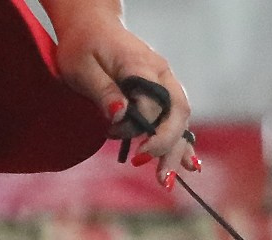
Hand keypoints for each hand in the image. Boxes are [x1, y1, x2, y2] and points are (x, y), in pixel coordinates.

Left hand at [52, 17, 197, 183]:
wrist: (92, 26)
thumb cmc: (83, 46)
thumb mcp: (82, 67)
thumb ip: (103, 90)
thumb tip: (122, 115)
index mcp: (141, 64)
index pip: (151, 104)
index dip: (136, 126)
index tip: (113, 134)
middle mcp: (161, 73)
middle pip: (177, 113)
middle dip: (168, 146)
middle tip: (156, 176)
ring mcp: (165, 82)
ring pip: (181, 120)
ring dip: (176, 151)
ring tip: (166, 180)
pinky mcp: (163, 93)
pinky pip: (178, 119)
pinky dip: (181, 142)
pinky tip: (190, 164)